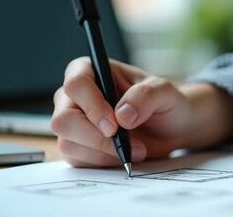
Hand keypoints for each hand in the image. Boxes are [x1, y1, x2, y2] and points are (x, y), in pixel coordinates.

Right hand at [52, 57, 232, 166]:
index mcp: (90, 71)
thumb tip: (122, 115)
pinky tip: (123, 155)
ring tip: (135, 149)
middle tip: (124, 145)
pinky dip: (103, 162)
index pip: (76, 84)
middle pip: (63, 120)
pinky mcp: (76, 146)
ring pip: (68, 144)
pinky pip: (77, 161)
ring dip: (104, 153)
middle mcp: (74, 97)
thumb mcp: (164, 91)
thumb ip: (145, 96)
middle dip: (94, 137)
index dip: (92, 106)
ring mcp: (72, 123)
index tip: (114, 125)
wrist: (169, 128)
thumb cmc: (163, 102)